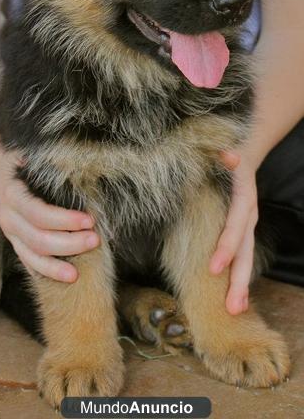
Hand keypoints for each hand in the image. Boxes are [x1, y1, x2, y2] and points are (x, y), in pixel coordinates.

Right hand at [0, 148, 98, 281]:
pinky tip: (62, 278)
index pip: (39, 214)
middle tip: (95, 240)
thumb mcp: (37, 157)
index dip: (65, 220)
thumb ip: (55, 166)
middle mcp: (8, 217)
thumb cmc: (27, 160)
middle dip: (68, 244)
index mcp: (14, 194)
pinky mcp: (15, 242)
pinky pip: (28, 263)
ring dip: (55, 267)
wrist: (2, 169)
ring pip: (31, 257)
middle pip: (38, 240)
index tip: (90, 220)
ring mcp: (10, 233)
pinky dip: (44, 272)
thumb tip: (88, 166)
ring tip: (77, 273)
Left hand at [210, 149, 258, 314]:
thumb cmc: (226, 155)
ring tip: (235, 310)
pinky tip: (234, 299)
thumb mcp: (225, 152)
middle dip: (239, 279)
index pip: (234, 226)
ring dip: (241, 285)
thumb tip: (228, 154)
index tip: (213, 268)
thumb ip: (227, 155)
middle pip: (246, 250)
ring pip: (246, 258)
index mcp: (242, 198)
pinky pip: (241, 257)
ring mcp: (247, 225)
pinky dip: (238, 278)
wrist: (244, 154)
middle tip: (231, 307)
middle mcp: (248, 215)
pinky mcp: (242, 232)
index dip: (226, 246)